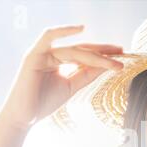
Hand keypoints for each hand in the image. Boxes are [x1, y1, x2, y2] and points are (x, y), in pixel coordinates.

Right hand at [0, 24, 123, 130]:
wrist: (24, 118)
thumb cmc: (44, 103)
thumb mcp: (71, 86)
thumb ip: (86, 74)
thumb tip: (105, 65)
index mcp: (59, 61)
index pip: (84, 54)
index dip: (102, 55)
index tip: (120, 56)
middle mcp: (51, 54)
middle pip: (81, 49)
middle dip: (103, 50)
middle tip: (122, 52)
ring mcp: (42, 53)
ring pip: (74, 50)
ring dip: (95, 54)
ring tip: (113, 59)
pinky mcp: (34, 55)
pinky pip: (49, 37)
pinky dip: (64, 31)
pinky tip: (81, 29)